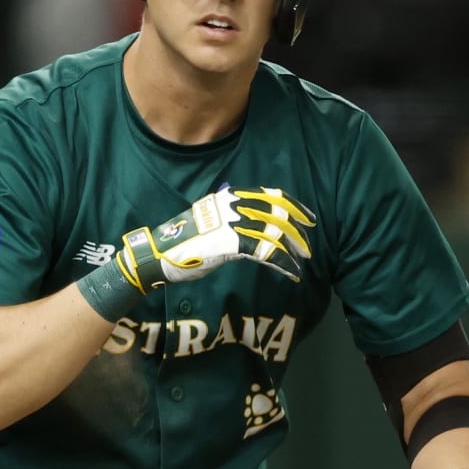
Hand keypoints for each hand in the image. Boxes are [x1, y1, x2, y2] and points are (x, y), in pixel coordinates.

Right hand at [117, 185, 314, 289]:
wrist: (161, 254)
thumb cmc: (183, 242)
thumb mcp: (210, 221)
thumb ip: (231, 218)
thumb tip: (254, 223)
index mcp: (229, 197)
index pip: (270, 196)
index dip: (292, 206)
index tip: (307, 218)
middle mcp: (233, 205)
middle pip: (276, 213)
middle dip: (296, 230)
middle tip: (307, 245)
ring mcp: (232, 223)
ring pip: (274, 232)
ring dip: (292, 247)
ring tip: (302, 260)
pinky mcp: (231, 243)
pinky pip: (265, 252)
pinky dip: (282, 263)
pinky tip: (290, 272)